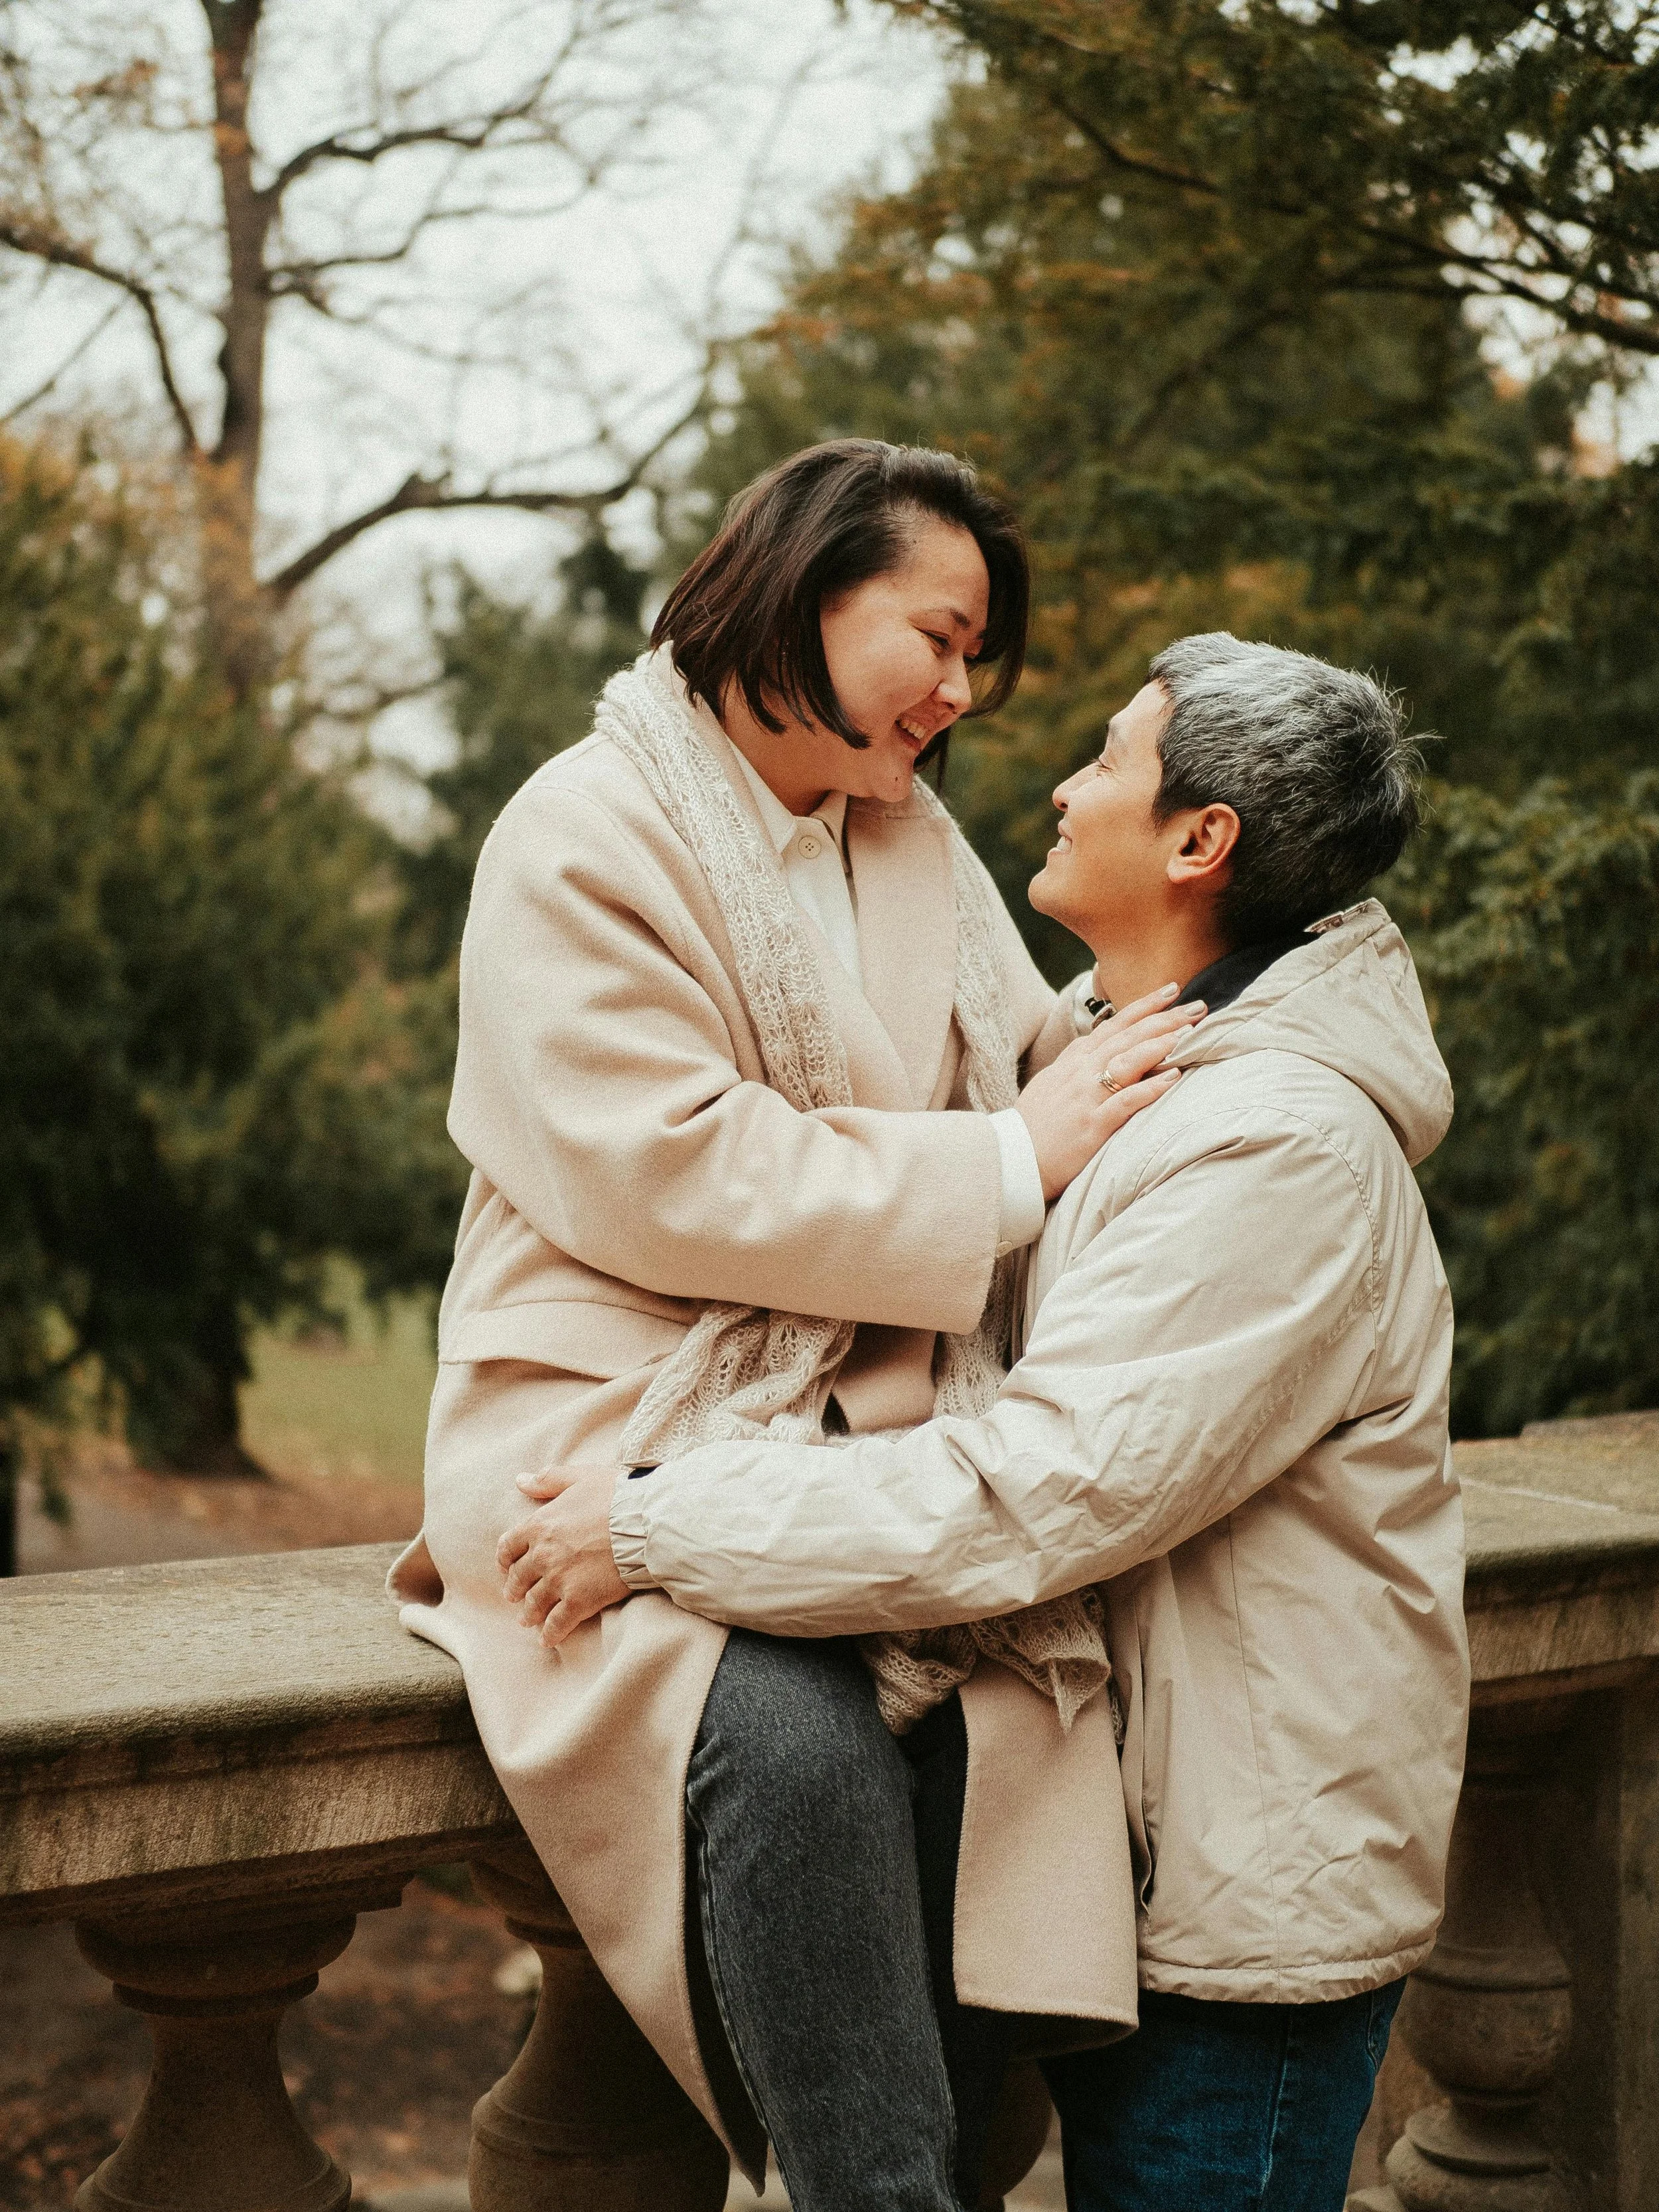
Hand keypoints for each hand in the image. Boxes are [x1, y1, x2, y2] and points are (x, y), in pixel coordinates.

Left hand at [497, 1463, 629, 1647]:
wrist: (646, 1523)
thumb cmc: (618, 1496)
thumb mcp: (581, 1477)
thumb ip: (549, 1479)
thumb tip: (520, 1480)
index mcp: (540, 1525)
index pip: (509, 1546)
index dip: (505, 1559)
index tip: (507, 1567)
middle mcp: (543, 1555)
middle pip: (519, 1578)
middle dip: (515, 1589)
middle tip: (516, 1597)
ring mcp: (559, 1580)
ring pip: (534, 1604)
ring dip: (529, 1614)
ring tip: (528, 1621)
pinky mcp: (579, 1601)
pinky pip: (557, 1624)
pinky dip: (550, 1634)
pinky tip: (548, 1640)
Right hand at [1016, 982, 1201, 1199]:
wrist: (1011, 1160)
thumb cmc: (1033, 1126)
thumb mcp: (1052, 1084)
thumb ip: (1076, 1065)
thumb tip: (1097, 1050)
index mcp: (1073, 1061)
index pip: (1114, 1025)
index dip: (1144, 1006)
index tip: (1171, 990)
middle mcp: (1081, 1072)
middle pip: (1127, 1037)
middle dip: (1164, 1018)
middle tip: (1198, 1006)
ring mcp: (1086, 1097)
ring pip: (1127, 1061)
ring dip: (1160, 1045)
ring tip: (1189, 1033)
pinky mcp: (1092, 1125)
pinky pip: (1125, 1102)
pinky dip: (1150, 1088)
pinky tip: (1174, 1078)